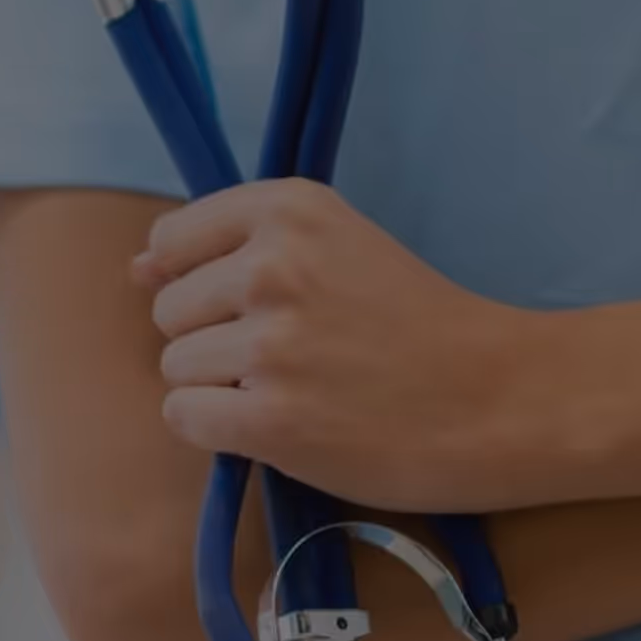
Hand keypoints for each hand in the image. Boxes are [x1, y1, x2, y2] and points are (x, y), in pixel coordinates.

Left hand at [132, 180, 565, 512]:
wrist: (503, 399)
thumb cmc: (418, 325)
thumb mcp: (337, 249)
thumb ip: (232, 249)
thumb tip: (136, 268)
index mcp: (291, 209)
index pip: (171, 240)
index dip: (201, 282)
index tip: (258, 303)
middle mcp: (273, 266)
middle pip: (169, 311)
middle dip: (214, 339)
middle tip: (299, 355)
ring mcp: (271, 344)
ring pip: (175, 369)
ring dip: (221, 389)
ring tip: (301, 389)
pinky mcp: (271, 417)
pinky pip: (184, 419)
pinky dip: (220, 432)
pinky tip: (280, 426)